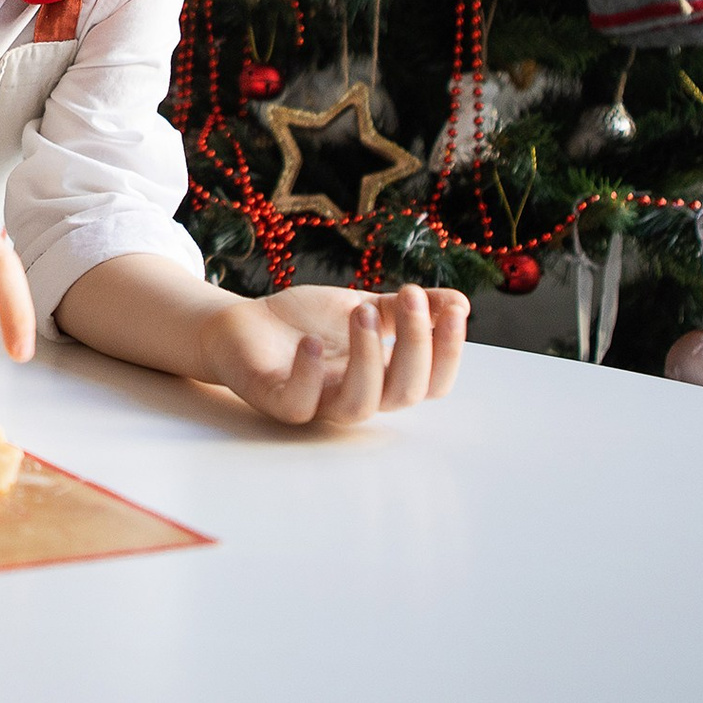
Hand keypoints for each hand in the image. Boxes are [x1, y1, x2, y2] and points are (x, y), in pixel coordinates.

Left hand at [197, 283, 467, 424]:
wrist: (242, 324)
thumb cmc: (305, 323)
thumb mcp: (363, 306)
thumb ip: (406, 310)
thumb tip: (461, 302)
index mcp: (381, 378)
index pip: (431, 384)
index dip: (448, 353)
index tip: (454, 310)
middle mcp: (355, 395)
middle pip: (404, 394)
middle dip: (416, 346)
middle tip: (409, 297)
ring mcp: (318, 402)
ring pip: (359, 406)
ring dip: (368, 358)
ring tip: (362, 310)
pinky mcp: (277, 399)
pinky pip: (299, 403)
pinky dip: (309, 375)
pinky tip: (311, 342)